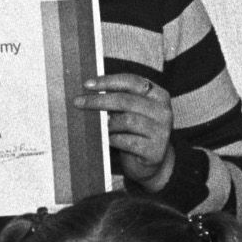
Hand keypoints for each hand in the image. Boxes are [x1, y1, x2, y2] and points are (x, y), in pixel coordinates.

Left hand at [82, 72, 176, 189]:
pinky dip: (113, 139)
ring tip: (100, 127)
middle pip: (126, 100)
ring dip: (108, 124)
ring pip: (127, 121)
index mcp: (158, 95)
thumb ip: (118, 97)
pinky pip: (127, 141)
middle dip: (99, 101)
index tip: (86, 85)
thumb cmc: (135, 130)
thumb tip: (89, 90)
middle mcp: (163, 112)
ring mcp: (161, 132)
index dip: (108, 81)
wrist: (150, 160)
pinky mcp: (155, 150)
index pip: (132, 81)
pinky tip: (108, 140)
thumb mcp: (131, 110)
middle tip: (78, 102)